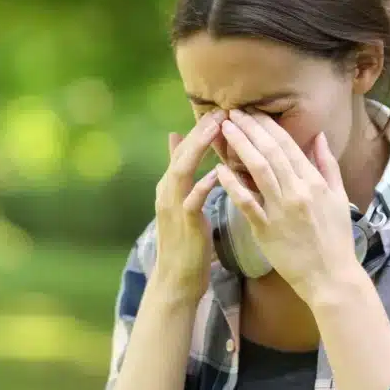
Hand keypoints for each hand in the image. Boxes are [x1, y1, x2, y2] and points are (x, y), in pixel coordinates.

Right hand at [153, 110, 225, 299]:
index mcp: (170, 186)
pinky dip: (203, 186)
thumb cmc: (186, 241)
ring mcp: (174, 208)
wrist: (176, 279)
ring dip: (199, 149)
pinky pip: (192, 201)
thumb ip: (180, 171)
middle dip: (201, 132)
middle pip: (182, 154)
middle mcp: (168, 192)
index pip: (185, 150)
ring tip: (217, 130)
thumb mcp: (182, 201)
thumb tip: (176, 139)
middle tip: (221, 110)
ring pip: (183, 171)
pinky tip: (217, 174)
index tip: (221, 110)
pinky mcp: (184, 225)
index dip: (201, 130)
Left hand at [216, 109, 359, 302]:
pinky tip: (219, 169)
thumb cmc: (336, 239)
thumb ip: (328, 165)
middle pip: (270, 152)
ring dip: (240, 146)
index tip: (253, 111)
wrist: (330, 277)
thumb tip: (320, 136)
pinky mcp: (266, 229)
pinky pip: (247, 202)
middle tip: (232, 112)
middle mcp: (298, 191)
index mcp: (314, 182)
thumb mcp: (339, 198)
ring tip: (225, 129)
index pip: (288, 145)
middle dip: (250, 128)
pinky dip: (233, 184)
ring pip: (258, 170)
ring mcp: (281, 210)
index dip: (268, 126)